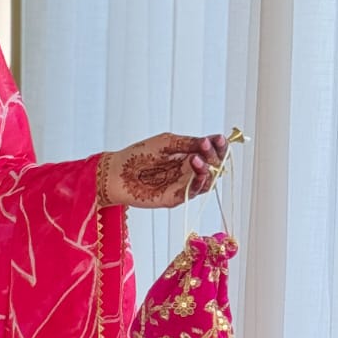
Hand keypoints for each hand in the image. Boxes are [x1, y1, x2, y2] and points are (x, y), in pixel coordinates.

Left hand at [98, 132, 229, 209]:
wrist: (117, 173)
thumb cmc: (138, 155)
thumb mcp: (166, 142)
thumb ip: (188, 143)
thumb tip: (211, 140)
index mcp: (187, 154)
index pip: (211, 151)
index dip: (219, 145)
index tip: (220, 139)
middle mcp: (189, 170)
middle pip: (214, 166)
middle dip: (215, 156)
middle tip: (208, 146)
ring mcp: (184, 184)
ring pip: (208, 180)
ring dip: (208, 168)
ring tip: (196, 158)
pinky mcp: (177, 197)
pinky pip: (195, 192)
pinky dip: (200, 182)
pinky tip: (196, 169)